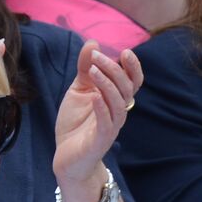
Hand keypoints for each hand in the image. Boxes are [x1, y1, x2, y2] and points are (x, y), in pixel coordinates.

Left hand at [52, 42, 143, 186]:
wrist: (68, 158)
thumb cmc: (76, 124)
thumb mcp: (79, 90)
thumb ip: (86, 69)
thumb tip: (93, 43)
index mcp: (116, 99)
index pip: (133, 81)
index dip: (133, 67)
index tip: (125, 52)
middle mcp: (118, 112)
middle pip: (126, 88)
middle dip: (114, 70)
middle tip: (98, 56)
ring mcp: (111, 126)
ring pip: (118, 103)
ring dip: (108, 85)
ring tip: (94, 70)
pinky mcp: (100, 140)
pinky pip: (106, 123)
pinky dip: (101, 108)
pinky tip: (94, 96)